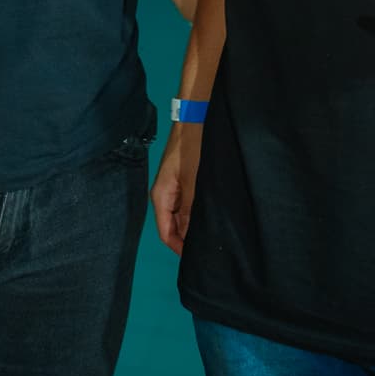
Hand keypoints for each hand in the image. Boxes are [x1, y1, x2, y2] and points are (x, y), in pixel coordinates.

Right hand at [151, 123, 202, 255]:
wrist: (195, 117)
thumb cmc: (191, 148)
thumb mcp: (193, 182)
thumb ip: (191, 210)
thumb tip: (192, 237)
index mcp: (161, 196)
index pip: (166, 232)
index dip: (180, 248)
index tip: (198, 258)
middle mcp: (165, 194)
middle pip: (174, 225)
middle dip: (188, 237)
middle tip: (210, 247)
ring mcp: (175, 186)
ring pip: (183, 214)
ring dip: (194, 224)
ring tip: (213, 232)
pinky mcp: (184, 179)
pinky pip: (188, 203)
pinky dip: (198, 211)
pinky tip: (212, 213)